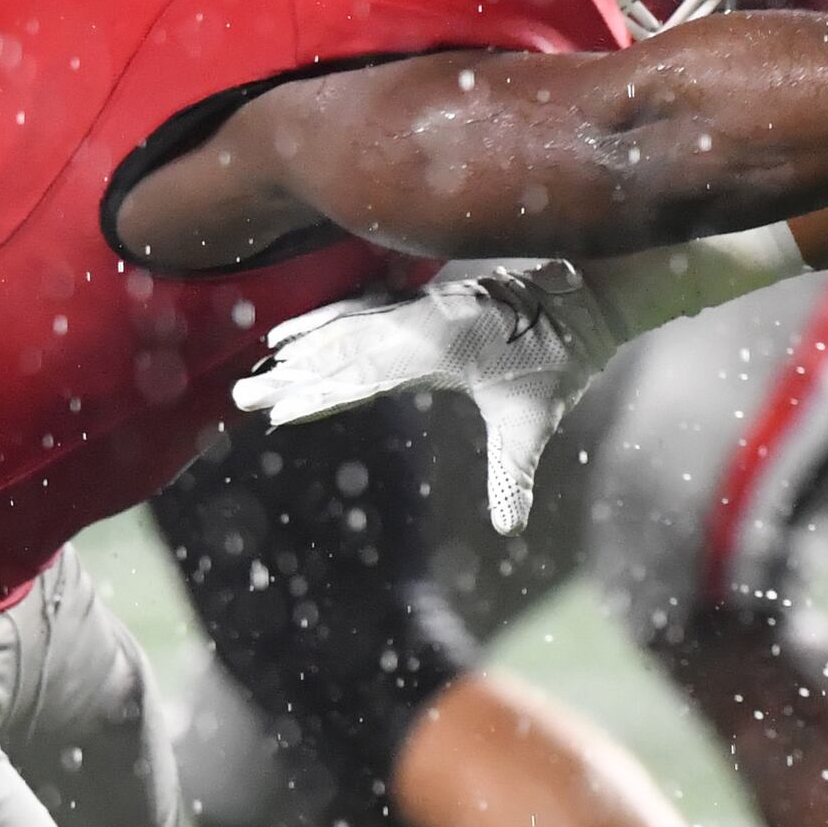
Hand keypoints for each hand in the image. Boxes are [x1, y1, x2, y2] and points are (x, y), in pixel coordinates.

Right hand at [234, 264, 622, 533]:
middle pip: (342, 350)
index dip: (321, 395)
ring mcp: (419, 310)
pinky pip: (363, 310)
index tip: (279, 413)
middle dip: (293, 375)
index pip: (363, 376)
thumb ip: (512, 474)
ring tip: (260, 366)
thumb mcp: (535, 422)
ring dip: (303, 348)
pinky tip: (300, 331)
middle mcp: (419, 324)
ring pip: (347, 328)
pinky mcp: (423, 304)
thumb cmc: (559, 359)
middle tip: (242, 395)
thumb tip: (510, 528)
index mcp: (435, 349)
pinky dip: (327, 320)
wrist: (584, 299)